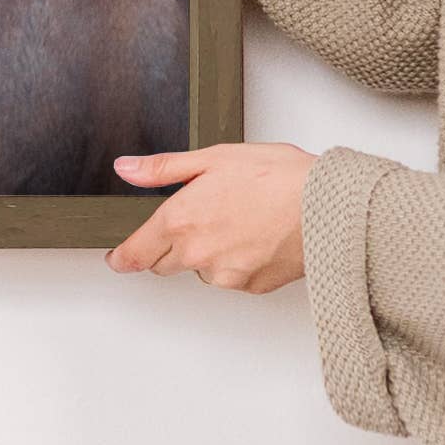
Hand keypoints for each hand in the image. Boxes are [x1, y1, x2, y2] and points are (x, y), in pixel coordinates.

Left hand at [105, 143, 313, 291]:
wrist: (327, 206)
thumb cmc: (276, 176)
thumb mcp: (212, 158)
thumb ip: (163, 168)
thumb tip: (126, 169)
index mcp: (180, 221)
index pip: (136, 254)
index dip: (123, 257)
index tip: (117, 258)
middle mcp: (199, 255)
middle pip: (166, 263)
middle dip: (171, 246)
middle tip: (197, 218)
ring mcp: (226, 276)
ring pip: (202, 270)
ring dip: (208, 253)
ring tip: (238, 219)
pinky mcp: (252, 287)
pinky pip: (232, 277)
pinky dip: (237, 261)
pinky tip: (256, 235)